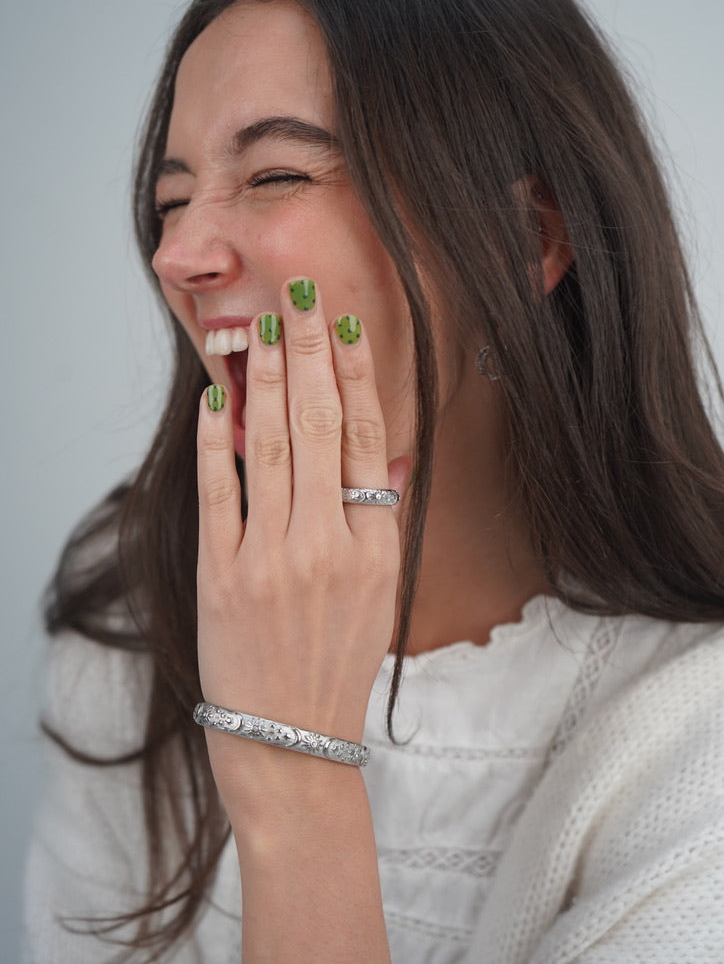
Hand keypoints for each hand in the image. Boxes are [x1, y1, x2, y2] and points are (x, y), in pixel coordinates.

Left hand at [196, 278, 408, 806]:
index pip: (368, 437)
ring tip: (264, 327)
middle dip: (310, 352)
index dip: (357, 374)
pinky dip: (215, 440)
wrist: (290, 734)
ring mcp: (272, 558)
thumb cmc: (338, 658)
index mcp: (375, 544)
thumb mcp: (382, 591)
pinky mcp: (223, 574)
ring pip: (272, 446)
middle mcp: (328, 543)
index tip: (347, 322)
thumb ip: (385, 519)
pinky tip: (218, 395)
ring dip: (268, 379)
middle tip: (302, 294)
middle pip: (321, 426)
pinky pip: (219, 492)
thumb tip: (394, 454)